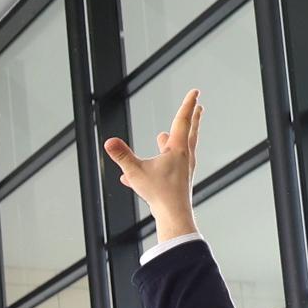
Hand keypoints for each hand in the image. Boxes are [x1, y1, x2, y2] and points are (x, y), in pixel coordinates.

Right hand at [104, 88, 199, 242]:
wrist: (174, 215)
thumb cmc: (159, 193)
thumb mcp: (136, 172)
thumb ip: (122, 156)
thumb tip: (108, 142)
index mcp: (177, 149)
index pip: (182, 120)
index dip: (187, 104)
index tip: (195, 91)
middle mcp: (184, 157)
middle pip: (189, 132)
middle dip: (191, 118)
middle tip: (198, 107)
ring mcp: (183, 169)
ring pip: (179, 149)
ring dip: (172, 140)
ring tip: (162, 136)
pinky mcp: (178, 180)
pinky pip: (168, 166)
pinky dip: (157, 163)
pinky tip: (136, 173)